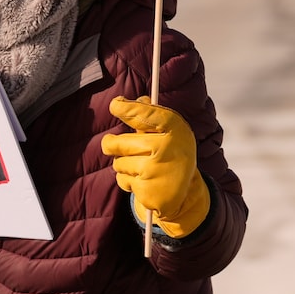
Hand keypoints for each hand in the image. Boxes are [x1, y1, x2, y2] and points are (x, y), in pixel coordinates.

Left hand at [101, 96, 210, 237]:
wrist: (184, 192)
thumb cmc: (171, 154)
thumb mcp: (168, 132)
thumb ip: (148, 116)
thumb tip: (127, 101)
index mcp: (174, 129)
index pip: (146, 114)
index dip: (128, 109)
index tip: (115, 105)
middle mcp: (166, 148)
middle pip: (118, 143)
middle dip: (111, 144)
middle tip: (110, 143)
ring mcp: (156, 170)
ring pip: (118, 163)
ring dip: (123, 165)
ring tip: (142, 167)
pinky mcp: (147, 190)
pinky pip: (122, 180)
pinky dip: (127, 181)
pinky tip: (144, 181)